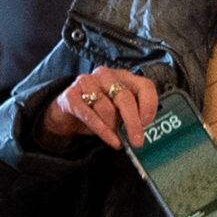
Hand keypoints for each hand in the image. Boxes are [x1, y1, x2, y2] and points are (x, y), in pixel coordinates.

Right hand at [38, 67, 158, 150]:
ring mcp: (86, 82)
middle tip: (138, 141)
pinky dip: (103, 131)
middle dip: (133, 123)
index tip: (148, 122)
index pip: (144, 86)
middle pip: (125, 98)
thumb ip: (133, 115)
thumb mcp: (120, 111)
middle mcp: (106, 76)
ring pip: (107, 108)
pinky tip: (112, 140)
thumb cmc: (99, 111)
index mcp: (124, 77)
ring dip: (114, 127)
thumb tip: (146, 131)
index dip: (149, 104)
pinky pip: (90, 116)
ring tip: (118, 138)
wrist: (66, 113)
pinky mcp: (70, 95)